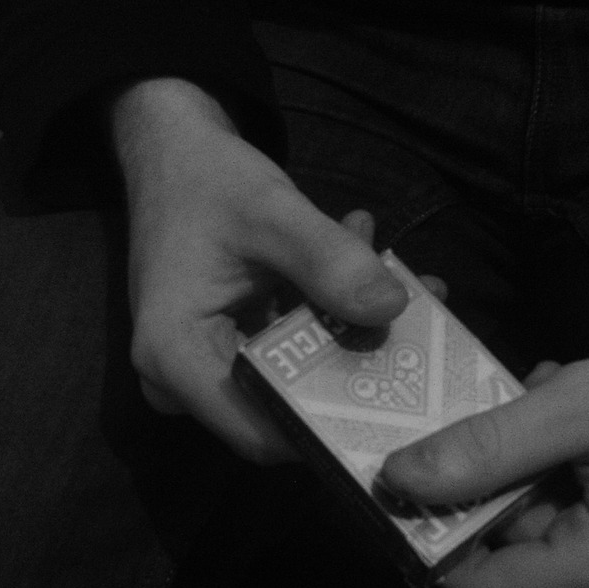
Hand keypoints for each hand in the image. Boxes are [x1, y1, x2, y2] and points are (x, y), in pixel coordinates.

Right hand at [113, 77, 407, 462]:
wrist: (173, 154)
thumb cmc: (206, 179)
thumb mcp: (271, 210)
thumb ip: (328, 259)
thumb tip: (392, 307)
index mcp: (175, 357)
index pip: (260, 433)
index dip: (329, 429)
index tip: (398, 400)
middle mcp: (181, 379)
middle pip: (284, 410)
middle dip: (354, 369)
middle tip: (415, 323)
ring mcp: (203, 369)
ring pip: (293, 380)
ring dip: (349, 335)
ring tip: (398, 278)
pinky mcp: (226, 352)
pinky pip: (287, 358)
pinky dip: (330, 320)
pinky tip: (369, 270)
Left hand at [381, 301, 588, 587]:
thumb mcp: (578, 403)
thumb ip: (485, 449)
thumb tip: (399, 480)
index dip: (442, 539)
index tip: (433, 476)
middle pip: (519, 565)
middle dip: (505, 490)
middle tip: (525, 414)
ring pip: (557, 544)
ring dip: (543, 478)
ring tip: (571, 409)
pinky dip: (580, 487)